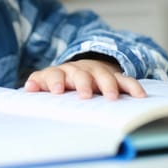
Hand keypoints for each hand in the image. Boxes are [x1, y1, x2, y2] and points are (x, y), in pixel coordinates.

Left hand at [24, 58, 146, 99]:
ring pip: (104, 75)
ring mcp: (98, 72)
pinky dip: (132, 87)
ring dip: (108, 85)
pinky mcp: (114, 77)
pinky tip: (140, 96)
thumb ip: (38, 85)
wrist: (81, 69)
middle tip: (85, 95)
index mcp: (60, 73)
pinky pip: (125, 80)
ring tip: (111, 97)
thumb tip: (28, 88)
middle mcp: (79, 70)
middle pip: (81, 75)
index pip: (55, 75)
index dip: (56, 82)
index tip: (57, 91)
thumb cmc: (62, 82)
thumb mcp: (47, 83)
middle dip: (84, 84)